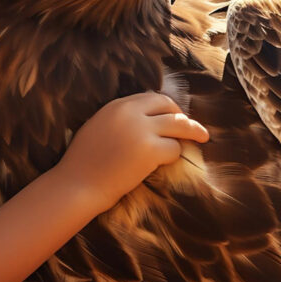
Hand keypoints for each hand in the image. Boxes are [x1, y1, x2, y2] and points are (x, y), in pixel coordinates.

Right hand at [54, 91, 209, 212]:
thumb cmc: (83, 162)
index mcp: (116, 105)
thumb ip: (120, 118)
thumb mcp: (98, 127)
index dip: (166, 106)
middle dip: (183, 115)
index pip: (151, 97)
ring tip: (202, 137)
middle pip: (168, 105)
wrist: (78, 184)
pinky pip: (174, 148)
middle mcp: (130, 112)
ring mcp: (142, 130)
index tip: (173, 115)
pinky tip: (166, 163)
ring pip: (179, 124)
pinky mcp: (150, 151)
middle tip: (192, 127)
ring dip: (191, 132)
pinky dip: (174, 156)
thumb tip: (145, 119)